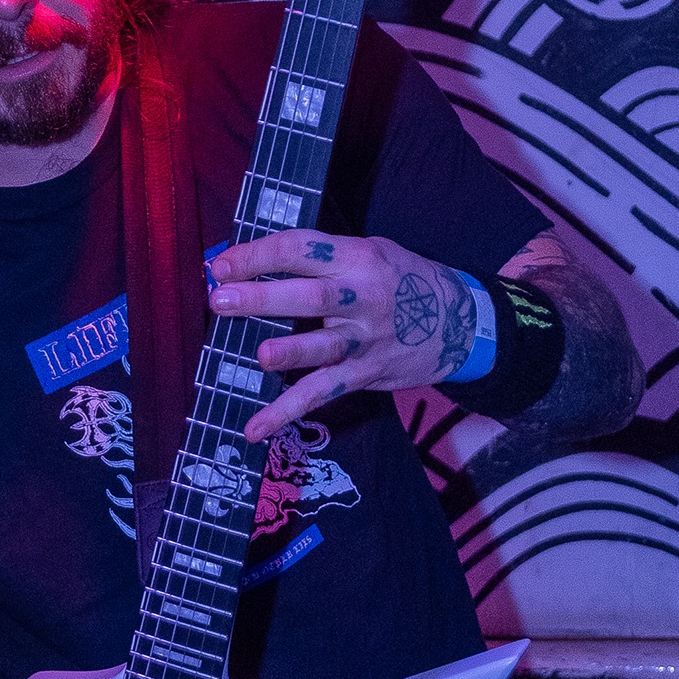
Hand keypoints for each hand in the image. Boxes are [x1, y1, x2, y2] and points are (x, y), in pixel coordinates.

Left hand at [209, 232, 475, 441]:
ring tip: (260, 356)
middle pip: (310, 297)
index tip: (220, 265)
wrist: (458, 322)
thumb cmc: (401, 281)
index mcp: (356, 258)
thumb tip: (251, 268)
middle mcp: (360, 298)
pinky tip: (254, 429)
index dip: (259, 256)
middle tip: (221, 300)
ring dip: (289, 352)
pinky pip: (320, 394)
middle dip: (264, 298)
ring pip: (322, 347)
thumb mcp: (369, 252)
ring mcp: (363, 340)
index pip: (301, 249)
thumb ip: (320, 258)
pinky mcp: (362, 375)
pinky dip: (286, 413)